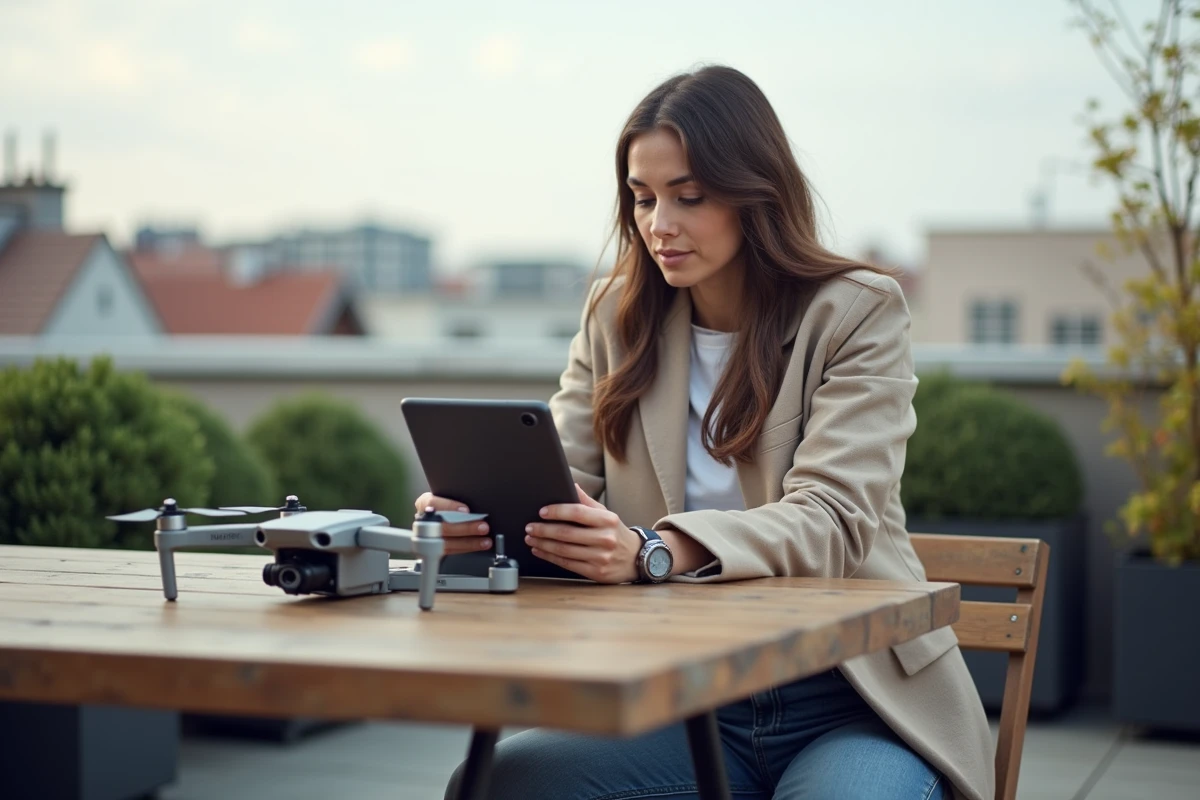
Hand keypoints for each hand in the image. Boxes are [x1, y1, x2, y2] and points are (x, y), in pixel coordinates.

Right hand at [413, 492, 491, 555]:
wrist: (440, 514)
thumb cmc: (446, 503)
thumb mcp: (447, 496)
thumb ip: (456, 498)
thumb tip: (474, 506)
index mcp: (424, 503)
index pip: (432, 503)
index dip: (449, 506)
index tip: (466, 510)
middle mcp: (423, 521)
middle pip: (442, 526)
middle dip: (465, 527)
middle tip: (482, 526)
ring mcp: (426, 537)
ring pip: (447, 542)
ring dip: (469, 542)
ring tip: (485, 540)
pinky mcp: (434, 549)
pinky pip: (451, 550)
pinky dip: (467, 548)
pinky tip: (480, 545)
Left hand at [525, 483, 642, 583]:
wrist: (636, 558)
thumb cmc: (617, 533)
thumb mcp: (607, 514)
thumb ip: (587, 502)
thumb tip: (571, 485)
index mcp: (607, 520)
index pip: (577, 512)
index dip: (557, 511)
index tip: (541, 512)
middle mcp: (605, 538)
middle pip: (567, 533)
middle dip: (544, 530)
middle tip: (529, 527)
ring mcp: (601, 557)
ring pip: (564, 550)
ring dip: (543, 544)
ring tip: (530, 539)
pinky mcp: (596, 572)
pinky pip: (567, 563)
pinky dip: (550, 557)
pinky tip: (540, 551)